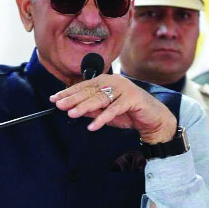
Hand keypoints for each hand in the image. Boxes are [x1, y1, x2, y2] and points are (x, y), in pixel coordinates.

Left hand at [50, 74, 176, 143]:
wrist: (153, 118)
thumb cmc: (130, 113)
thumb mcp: (106, 112)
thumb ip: (92, 109)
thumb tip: (73, 110)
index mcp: (107, 81)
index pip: (84, 86)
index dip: (69, 92)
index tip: (55, 98)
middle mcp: (114, 82)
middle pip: (90, 91)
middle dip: (73, 98)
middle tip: (59, 105)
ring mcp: (124, 89)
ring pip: (100, 99)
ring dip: (84, 107)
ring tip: (71, 114)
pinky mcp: (132, 99)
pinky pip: (114, 110)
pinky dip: (102, 118)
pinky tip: (92, 126)